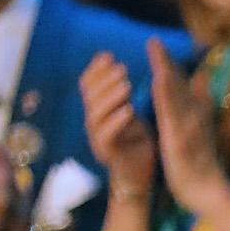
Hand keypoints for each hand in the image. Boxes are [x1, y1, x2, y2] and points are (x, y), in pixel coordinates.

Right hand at [82, 51, 156, 203]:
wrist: (141, 175)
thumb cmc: (139, 141)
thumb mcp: (132, 110)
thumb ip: (125, 91)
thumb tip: (124, 63)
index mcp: (99, 110)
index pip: (88, 85)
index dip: (96, 70)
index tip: (108, 55)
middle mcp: (94, 122)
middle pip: (90, 96)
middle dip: (105, 79)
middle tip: (122, 68)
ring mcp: (98, 139)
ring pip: (96, 114)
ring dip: (111, 97)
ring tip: (127, 84)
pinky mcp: (107, 154)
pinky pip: (106, 136)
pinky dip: (117, 121)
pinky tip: (129, 110)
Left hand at [147, 41, 225, 212]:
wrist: (207, 191)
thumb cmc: (200, 163)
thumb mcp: (199, 131)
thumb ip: (198, 107)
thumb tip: (201, 84)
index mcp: (195, 114)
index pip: (181, 85)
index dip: (169, 64)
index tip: (156, 45)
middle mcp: (194, 115)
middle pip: (178, 83)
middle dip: (165, 61)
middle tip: (153, 39)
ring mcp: (188, 125)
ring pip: (175, 93)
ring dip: (165, 70)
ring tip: (155, 51)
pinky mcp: (180, 138)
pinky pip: (171, 113)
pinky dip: (166, 95)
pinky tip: (158, 80)